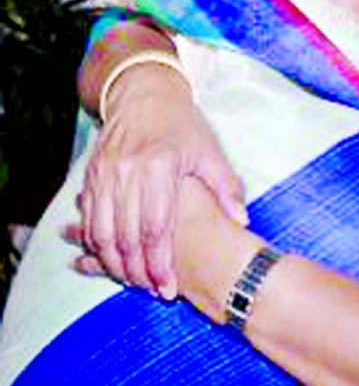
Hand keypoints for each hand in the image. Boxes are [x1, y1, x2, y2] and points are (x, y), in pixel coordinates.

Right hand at [78, 61, 246, 297]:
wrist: (144, 94)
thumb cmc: (182, 125)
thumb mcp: (210, 151)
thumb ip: (225, 187)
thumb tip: (241, 220)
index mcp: (159, 168)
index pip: (156, 229)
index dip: (161, 264)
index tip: (169, 288)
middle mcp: (127, 173)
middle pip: (126, 237)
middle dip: (138, 272)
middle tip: (153, 291)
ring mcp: (105, 175)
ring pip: (101, 233)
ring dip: (114, 263)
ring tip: (133, 282)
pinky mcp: (91, 176)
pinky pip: (89, 219)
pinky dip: (97, 244)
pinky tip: (111, 259)